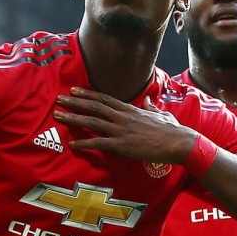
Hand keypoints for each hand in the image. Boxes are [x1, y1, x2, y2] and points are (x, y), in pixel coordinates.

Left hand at [55, 87, 193, 162]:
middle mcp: (123, 117)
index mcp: (131, 110)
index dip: (88, 94)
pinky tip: (72, 144)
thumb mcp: (161, 113)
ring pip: (92, 121)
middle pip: (94, 106)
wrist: (178, 142)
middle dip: (74, 102)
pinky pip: (98, 143)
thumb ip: (152, 107)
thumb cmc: (172, 130)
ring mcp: (121, 131)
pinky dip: (84, 143)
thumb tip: (149, 100)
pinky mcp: (122, 145)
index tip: (74, 90)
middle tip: (58, 99)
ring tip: (58, 116)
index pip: (105, 99)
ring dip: (73, 118)